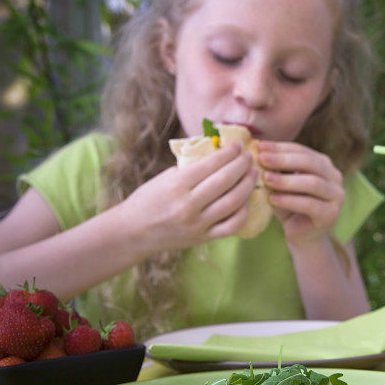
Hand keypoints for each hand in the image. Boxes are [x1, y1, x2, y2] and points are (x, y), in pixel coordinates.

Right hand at [118, 143, 257, 253]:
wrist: (132, 232)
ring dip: (247, 185)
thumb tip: (218, 153)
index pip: (210, 164)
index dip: (227, 153)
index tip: (236, 145)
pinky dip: (243, 211)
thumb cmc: (148, 200)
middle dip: (241, 165)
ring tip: (252, 174)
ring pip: (232, 202)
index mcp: (176, 185)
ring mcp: (197, 224)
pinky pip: (232, 226)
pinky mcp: (203, 238)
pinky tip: (246, 200)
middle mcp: (188, 205)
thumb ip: (190, 168)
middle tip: (248, 156)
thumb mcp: (164, 178)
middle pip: (225, 181)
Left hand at [257, 141, 343, 242]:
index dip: (280, 147)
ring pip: (312, 183)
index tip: (259, 146)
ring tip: (266, 179)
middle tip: (262, 159)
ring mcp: (337, 196)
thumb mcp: (281, 184)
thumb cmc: (289, 206)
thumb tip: (257, 149)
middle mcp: (335, 177)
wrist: (301, 236)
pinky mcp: (331, 215)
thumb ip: (275, 169)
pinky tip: (272, 199)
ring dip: (286, 180)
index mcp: (324, 164)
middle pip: (310, 163)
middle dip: (283, 160)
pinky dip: (290, 200)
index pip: (302, 150)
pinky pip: (310, 204)